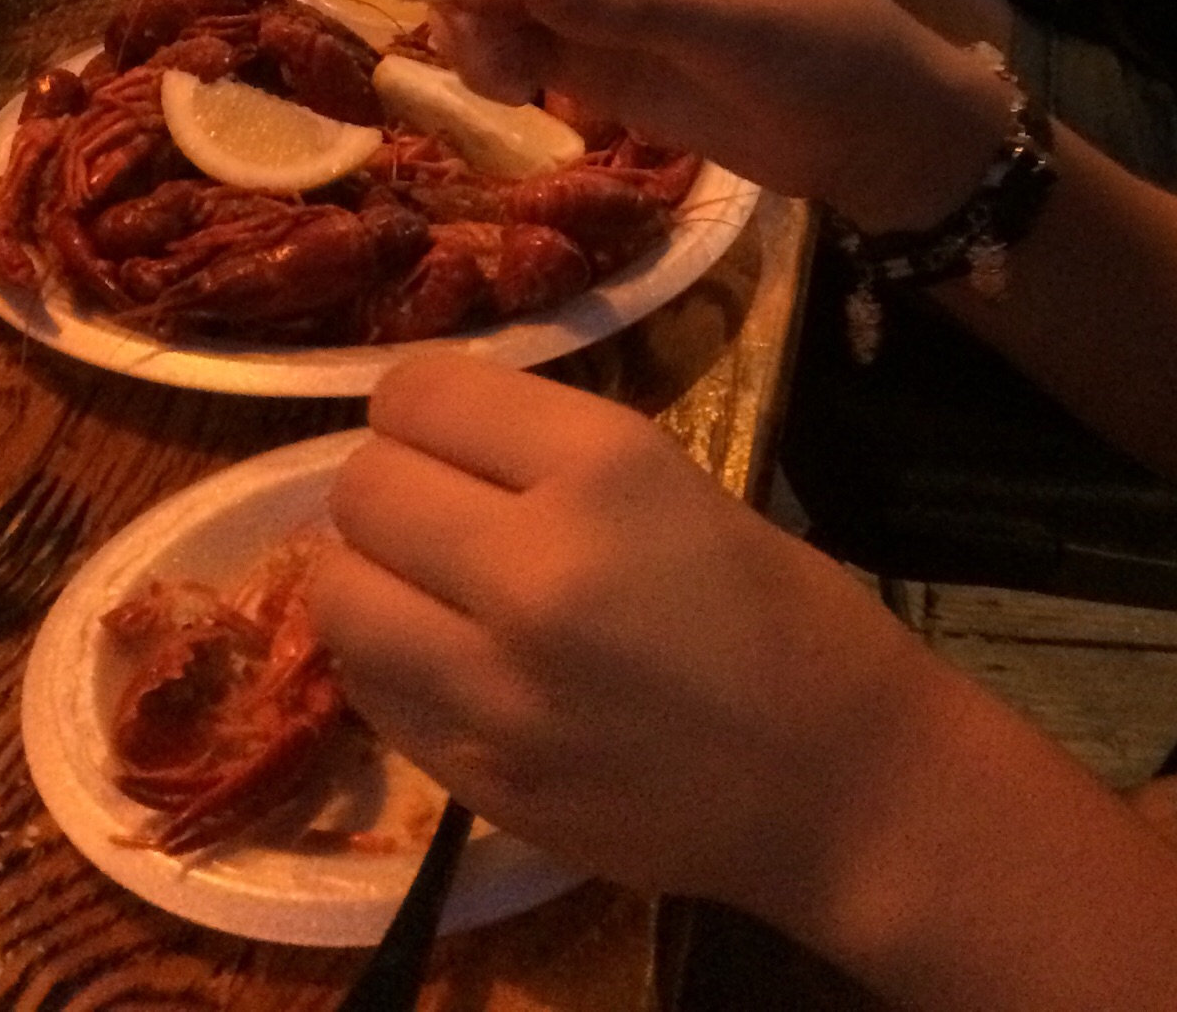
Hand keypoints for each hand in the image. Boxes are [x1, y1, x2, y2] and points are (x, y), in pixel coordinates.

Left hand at [313, 357, 947, 911]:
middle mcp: (531, 569)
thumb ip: (547, 458)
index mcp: (603, 469)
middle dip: (392, 484)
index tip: (448, 426)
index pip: (421, 395)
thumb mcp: (675, 481)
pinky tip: (450, 659)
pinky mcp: (472, 778)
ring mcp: (491, 688)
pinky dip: (391, 661)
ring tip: (429, 585)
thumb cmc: (786, 611)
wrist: (839, 782)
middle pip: (364, 488)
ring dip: (373, 576)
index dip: (424, 404)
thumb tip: (434, 441)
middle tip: (440, 505)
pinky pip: (370, 690)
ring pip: (338, 593)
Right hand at [421, 0, 1008, 229]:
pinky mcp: (586, 51)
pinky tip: (514, 95)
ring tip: (503, 84)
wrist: (867, 130)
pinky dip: (489, 61)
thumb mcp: (731, 25)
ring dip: (468, 25)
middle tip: (478, 45)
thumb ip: (626, 3)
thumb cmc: (822, 48)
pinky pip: (506, 39)